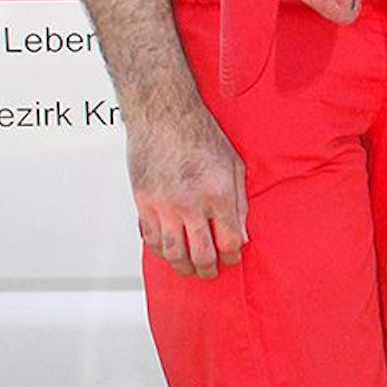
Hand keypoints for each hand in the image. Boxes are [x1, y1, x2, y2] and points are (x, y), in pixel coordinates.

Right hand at [128, 99, 246, 277]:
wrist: (163, 114)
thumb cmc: (200, 134)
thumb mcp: (234, 165)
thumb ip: (240, 203)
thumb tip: (243, 234)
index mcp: (218, 194)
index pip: (229, 241)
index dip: (233, 256)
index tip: (233, 257)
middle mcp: (190, 203)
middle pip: (201, 254)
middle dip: (209, 269)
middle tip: (211, 272)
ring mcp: (163, 205)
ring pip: (173, 252)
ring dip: (183, 266)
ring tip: (190, 268)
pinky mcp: (143, 201)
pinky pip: (150, 237)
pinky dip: (159, 250)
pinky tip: (168, 251)